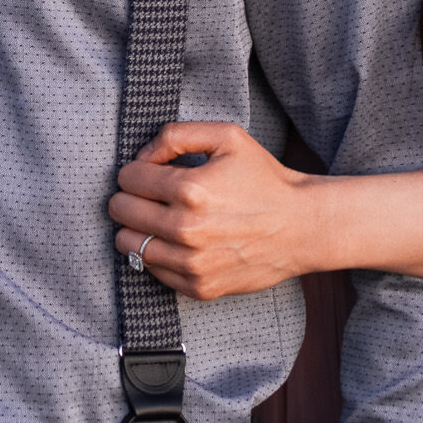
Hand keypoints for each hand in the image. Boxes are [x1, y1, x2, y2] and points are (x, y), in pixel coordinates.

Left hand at [107, 122, 328, 299]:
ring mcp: (191, 264)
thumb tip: (142, 156)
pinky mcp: (199, 287)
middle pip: (121, 211)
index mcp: (190, 190)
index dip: (136, 170)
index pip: (128, 178)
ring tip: (158, 217)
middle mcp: (186, 230)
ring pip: (128, 244)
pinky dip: (155, 254)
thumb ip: (177, 135)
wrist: (302, 226)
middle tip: (150, 194)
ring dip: (136, 228)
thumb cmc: (265, 179)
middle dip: (130, 197)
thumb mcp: (227, 137)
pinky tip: (175, 241)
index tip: (151, 171)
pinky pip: (151, 271)